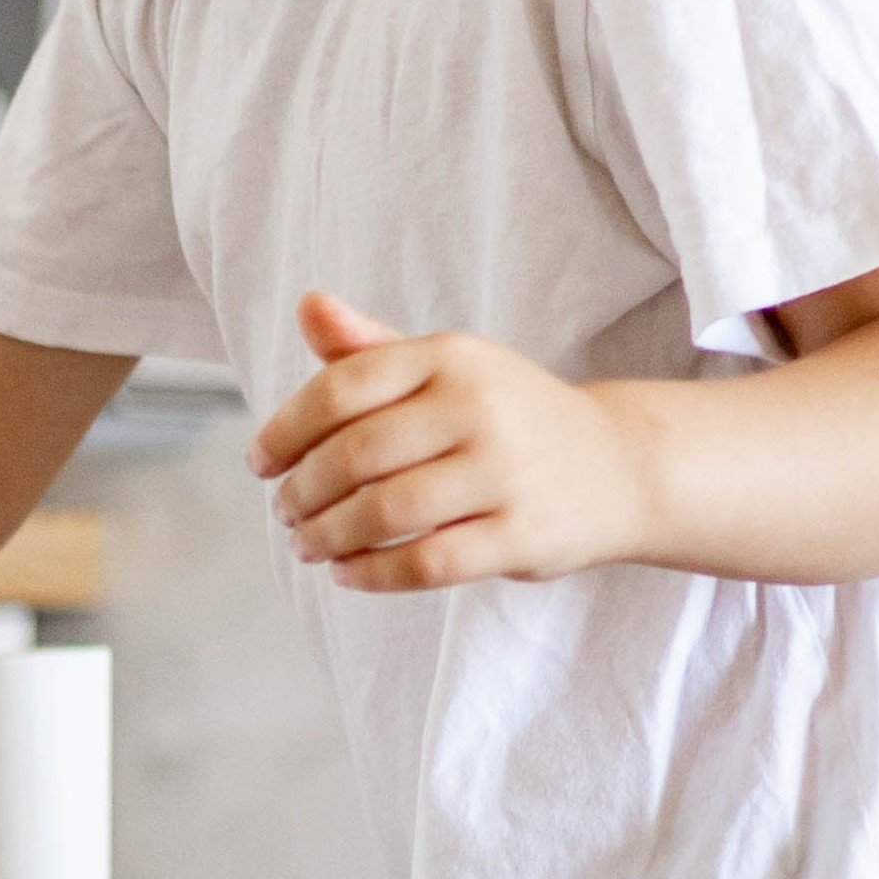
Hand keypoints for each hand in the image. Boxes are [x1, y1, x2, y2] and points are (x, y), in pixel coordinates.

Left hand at [248, 293, 650, 589]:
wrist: (618, 465)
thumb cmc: (506, 415)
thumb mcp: (447, 368)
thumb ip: (371, 347)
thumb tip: (307, 305)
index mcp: (450, 356)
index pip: (340, 389)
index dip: (285, 431)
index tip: (260, 464)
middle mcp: (479, 406)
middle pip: (353, 456)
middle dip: (301, 492)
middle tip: (285, 512)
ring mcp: (505, 471)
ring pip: (383, 512)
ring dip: (326, 536)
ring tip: (307, 544)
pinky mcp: (522, 534)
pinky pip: (424, 562)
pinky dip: (370, 572)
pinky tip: (347, 571)